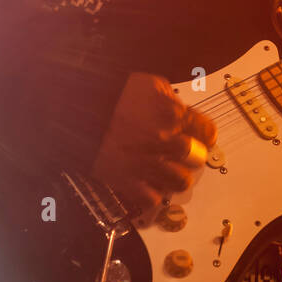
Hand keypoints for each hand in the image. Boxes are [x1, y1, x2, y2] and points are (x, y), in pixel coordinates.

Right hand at [91, 72, 215, 214]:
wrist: (74, 110)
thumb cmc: (109, 94)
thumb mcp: (147, 84)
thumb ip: (169, 98)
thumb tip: (180, 108)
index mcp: (170, 113)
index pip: (207, 132)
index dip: (205, 135)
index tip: (201, 137)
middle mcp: (163, 140)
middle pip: (196, 158)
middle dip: (192, 156)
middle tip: (183, 154)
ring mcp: (146, 163)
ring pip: (181, 181)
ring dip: (176, 176)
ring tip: (167, 171)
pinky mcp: (127, 182)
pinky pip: (153, 198)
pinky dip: (153, 194)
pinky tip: (148, 184)